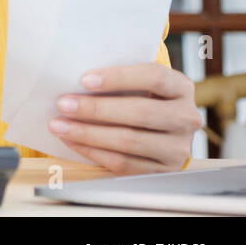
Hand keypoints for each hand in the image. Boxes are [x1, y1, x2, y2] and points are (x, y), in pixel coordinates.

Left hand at [48, 62, 200, 173]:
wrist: (157, 131)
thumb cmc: (137, 97)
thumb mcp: (137, 82)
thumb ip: (116, 77)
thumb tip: (70, 74)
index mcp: (181, 87)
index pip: (154, 76)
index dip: (119, 77)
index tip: (84, 80)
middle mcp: (186, 118)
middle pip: (141, 112)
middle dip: (96, 109)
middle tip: (63, 104)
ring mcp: (178, 148)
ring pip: (130, 141)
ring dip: (88, 133)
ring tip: (59, 125)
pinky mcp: (163, 171)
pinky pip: (124, 164)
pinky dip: (92, 152)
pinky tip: (71, 141)